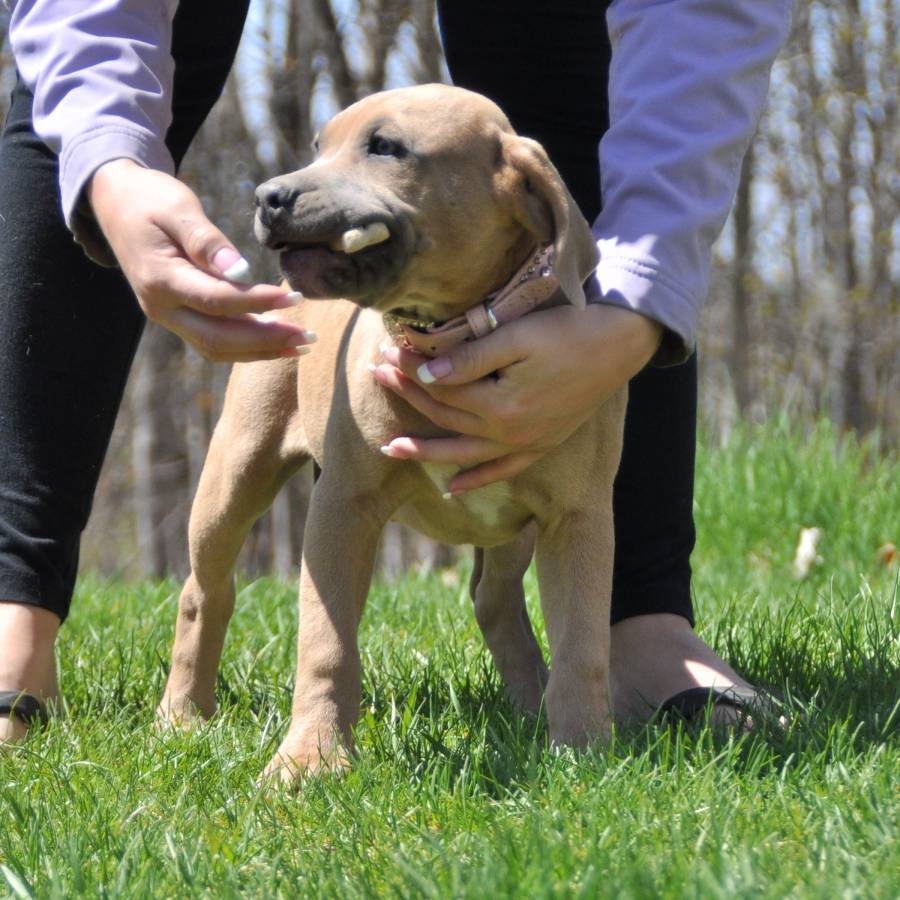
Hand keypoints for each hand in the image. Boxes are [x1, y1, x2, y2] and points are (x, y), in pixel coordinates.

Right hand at [88, 160, 313, 361]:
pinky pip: (213, 342)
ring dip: (260, 351)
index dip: (258, 302)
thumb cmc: (150, 199)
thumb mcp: (178, 207)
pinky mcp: (178, 317)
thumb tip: (240, 271)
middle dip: (266, 341)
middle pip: (218, 339)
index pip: (218, 301)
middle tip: (307, 336)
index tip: (295, 297)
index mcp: (160, 279)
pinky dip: (246, 347)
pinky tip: (277, 341)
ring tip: (301, 346)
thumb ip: (207, 241)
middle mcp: (161, 307)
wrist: (115, 203)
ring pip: (216, 348)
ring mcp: (168, 317)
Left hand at [370, 304, 661, 493]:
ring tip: (391, 449)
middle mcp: (510, 433)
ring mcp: (526, 444)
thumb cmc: (568, 332)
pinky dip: (476, 481)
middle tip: (376, 376)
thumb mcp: (518, 336)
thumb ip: (470, 359)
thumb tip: (426, 374)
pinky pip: (502, 472)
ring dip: (426, 452)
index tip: (385, 352)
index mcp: (500, 405)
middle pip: (446, 418)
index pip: (440, 389)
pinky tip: (453, 489)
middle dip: (409, 397)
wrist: (620, 345)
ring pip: (464, 454)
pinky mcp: (542, 446)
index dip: (409, 371)